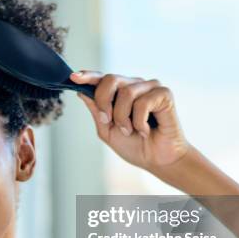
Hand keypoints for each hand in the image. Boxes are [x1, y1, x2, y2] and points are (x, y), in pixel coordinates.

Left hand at [72, 71, 189, 170]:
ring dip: (123, 117)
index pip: (102, 78)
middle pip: (111, 79)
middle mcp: (135, 85)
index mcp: (120, 92)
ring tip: (130, 131)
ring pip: (126, 92)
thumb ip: (96, 111)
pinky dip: (139, 121)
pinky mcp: (164, 94)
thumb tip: (81, 92)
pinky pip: (143, 102)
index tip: (74, 77)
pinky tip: (146, 131)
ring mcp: (150, 88)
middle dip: (104, 101)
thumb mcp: (107, 130)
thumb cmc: (134, 146)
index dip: (88, 76)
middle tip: (107, 121)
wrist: (157, 161)